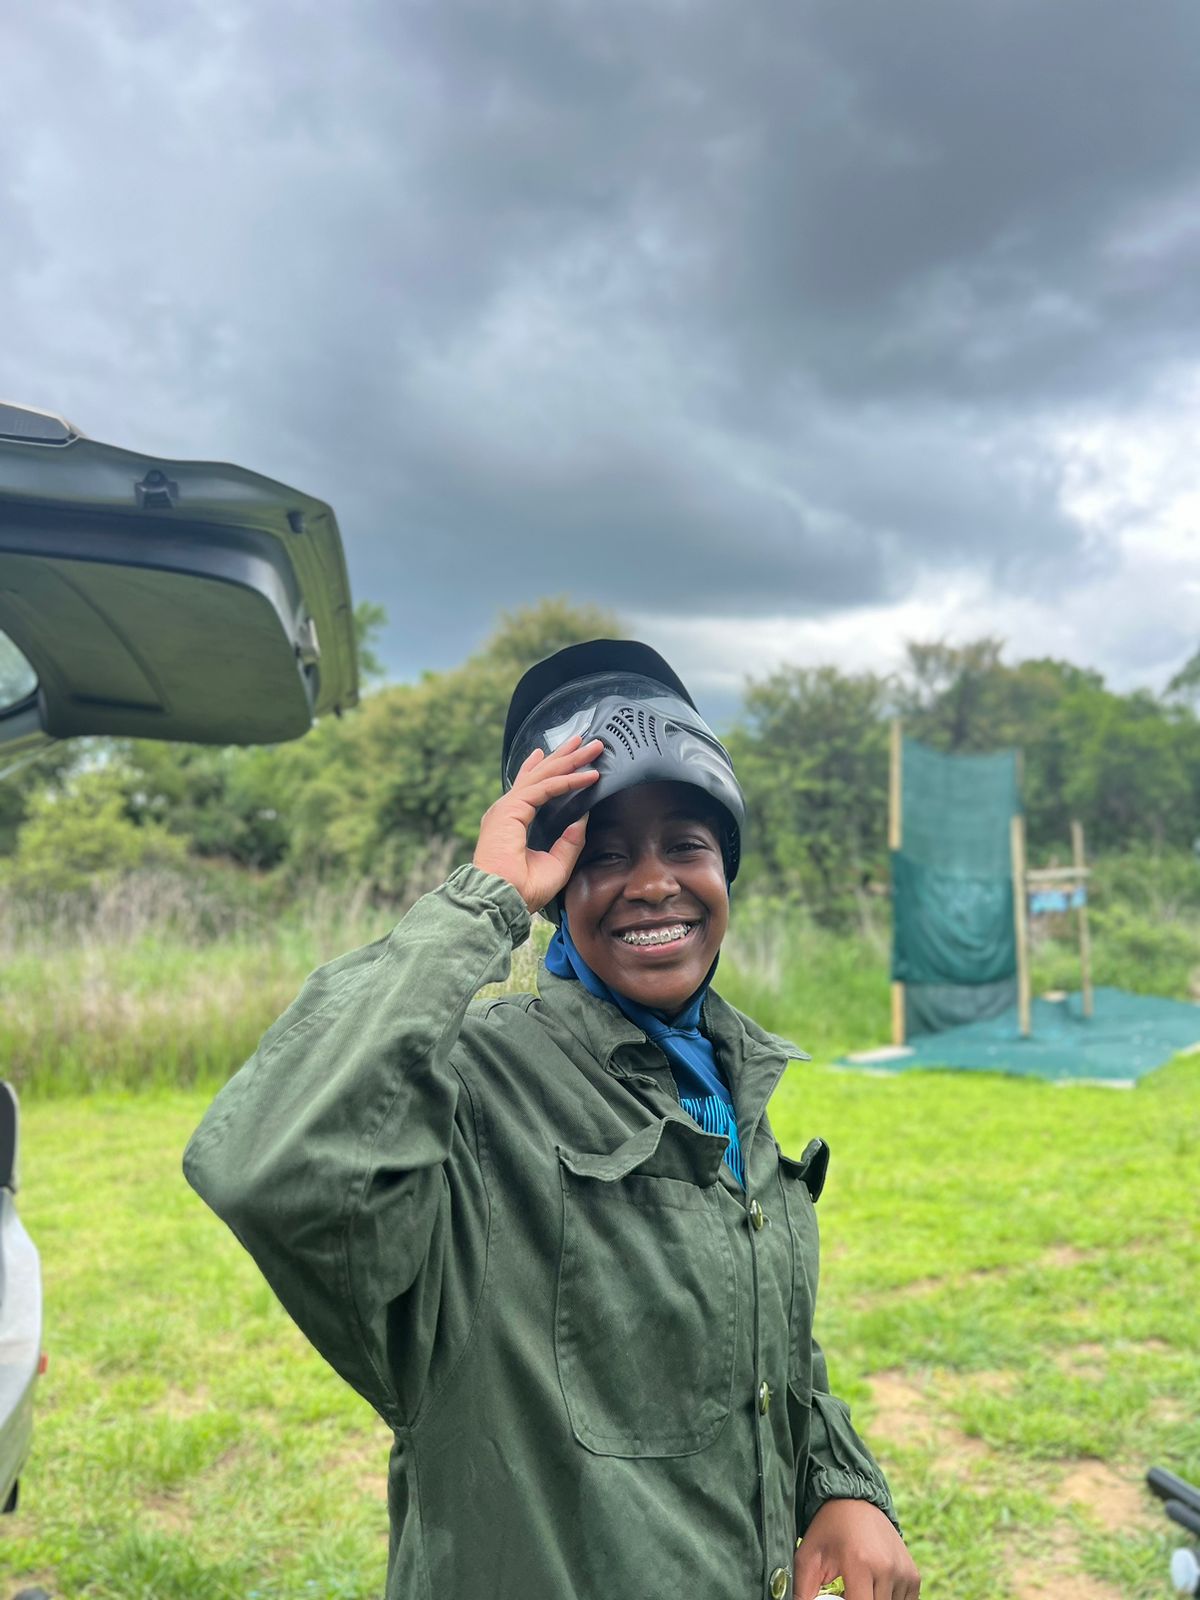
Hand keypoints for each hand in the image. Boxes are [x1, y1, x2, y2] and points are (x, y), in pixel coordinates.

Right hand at [473, 736, 602, 912]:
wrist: (502, 900)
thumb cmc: (523, 889)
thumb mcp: (556, 863)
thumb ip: (570, 840)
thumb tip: (584, 816)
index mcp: (512, 821)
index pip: (532, 787)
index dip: (550, 770)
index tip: (569, 758)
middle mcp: (507, 809)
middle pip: (540, 774)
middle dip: (564, 756)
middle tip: (585, 741)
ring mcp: (507, 807)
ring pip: (544, 775)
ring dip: (570, 760)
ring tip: (592, 747)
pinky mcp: (512, 809)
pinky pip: (546, 788)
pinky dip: (568, 780)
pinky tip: (588, 776)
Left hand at [794, 1500, 919, 1599]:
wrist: (855, 1500)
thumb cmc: (828, 1529)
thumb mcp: (808, 1557)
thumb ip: (802, 1591)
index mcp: (861, 1563)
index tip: (837, 1598)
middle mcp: (888, 1568)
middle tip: (844, 1592)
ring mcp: (904, 1572)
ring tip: (857, 1589)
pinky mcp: (913, 1575)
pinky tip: (872, 1588)